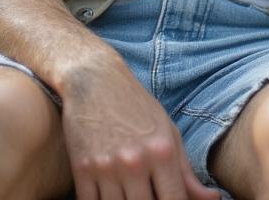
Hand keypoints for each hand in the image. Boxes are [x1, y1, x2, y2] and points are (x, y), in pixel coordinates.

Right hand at [61, 56, 219, 199]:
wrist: (95, 80)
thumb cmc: (137, 107)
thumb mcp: (168, 132)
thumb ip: (187, 172)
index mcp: (163, 151)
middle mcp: (136, 161)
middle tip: (149, 194)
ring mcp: (107, 167)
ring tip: (131, 193)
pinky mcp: (81, 170)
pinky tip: (111, 195)